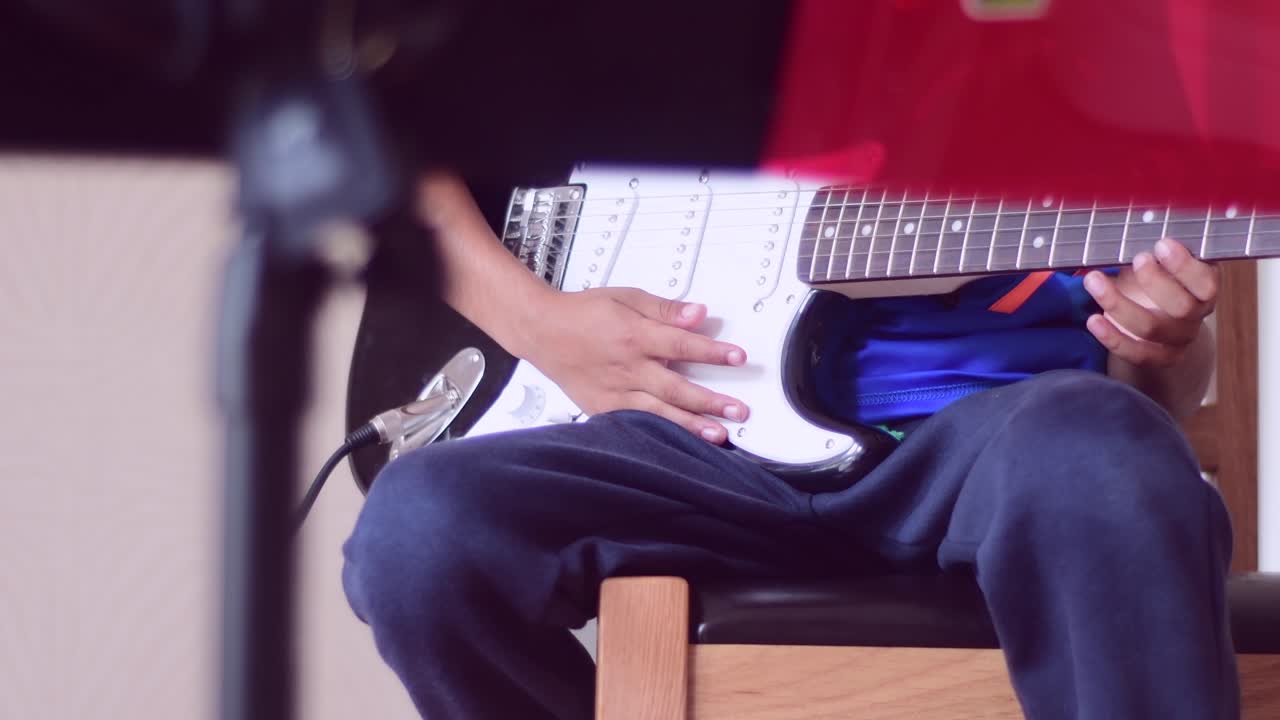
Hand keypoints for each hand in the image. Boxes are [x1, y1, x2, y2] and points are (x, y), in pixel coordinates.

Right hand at [518, 287, 748, 442]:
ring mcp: (614, 391)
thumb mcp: (627, 298)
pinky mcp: (603, 408)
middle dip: (711, 401)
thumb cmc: (583, 314)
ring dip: (691, 425)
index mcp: (635, 336)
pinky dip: (656, 434)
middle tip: (739, 411)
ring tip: (718, 435)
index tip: (737, 358)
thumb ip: (665, 309)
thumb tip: (698, 313)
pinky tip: (675, 444)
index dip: (713, 352)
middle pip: (676, 387)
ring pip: (659, 412)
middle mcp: (627, 367)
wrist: (542, 330)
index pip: (683, 345)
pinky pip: (634, 424)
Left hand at [1083, 237, 1217, 367]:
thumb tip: (1123, 228)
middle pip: (1183, 306)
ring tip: (1093, 280)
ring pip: (1153, 329)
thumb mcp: (1158, 260)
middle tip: (1136, 259)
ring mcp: (1178, 338)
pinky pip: (1138, 354)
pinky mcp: (1159, 357)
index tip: (1161, 244)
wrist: (1159, 319)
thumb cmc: (1155, 277)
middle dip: (1156, 282)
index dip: (1185, 266)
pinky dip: (1113, 338)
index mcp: (1204, 284)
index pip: (1206, 282)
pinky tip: (1093, 320)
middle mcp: (1196, 313)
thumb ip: (1151, 250)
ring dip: (1119, 304)